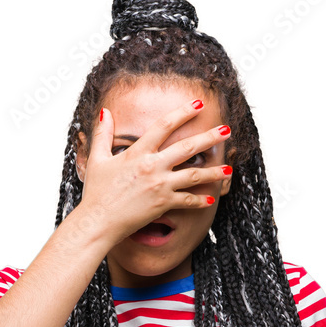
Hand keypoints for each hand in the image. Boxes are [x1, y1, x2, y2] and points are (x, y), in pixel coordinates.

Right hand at [77, 97, 231, 245]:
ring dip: (213, 172)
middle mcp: (153, 167)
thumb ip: (103, 134)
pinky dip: (200, 201)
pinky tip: (211, 199)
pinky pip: (187, 201)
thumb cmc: (96, 192)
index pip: (164, 125)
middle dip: (209, 137)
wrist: (98, 222)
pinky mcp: (163, 204)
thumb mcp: (97, 159)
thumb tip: (105, 112)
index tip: (198, 104)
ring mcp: (160, 186)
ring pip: (193, 175)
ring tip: (228, 169)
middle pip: (187, 148)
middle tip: (227, 131)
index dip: (182, 112)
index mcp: (138, 152)